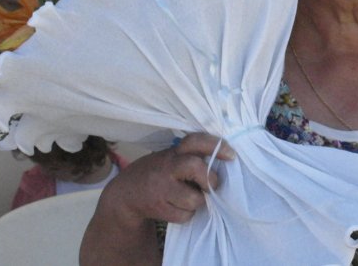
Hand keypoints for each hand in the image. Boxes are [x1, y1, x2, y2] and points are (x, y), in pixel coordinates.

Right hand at [102, 133, 235, 225]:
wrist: (125, 194)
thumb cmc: (158, 173)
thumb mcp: (171, 158)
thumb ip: (191, 157)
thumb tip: (225, 164)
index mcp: (174, 152)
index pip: (195, 141)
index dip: (216, 146)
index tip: (232, 155)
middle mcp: (167, 167)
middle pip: (195, 167)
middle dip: (209, 179)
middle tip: (211, 185)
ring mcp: (161, 188)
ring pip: (194, 199)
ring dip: (198, 202)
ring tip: (189, 197)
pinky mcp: (158, 208)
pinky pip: (185, 215)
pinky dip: (186, 214)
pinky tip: (178, 207)